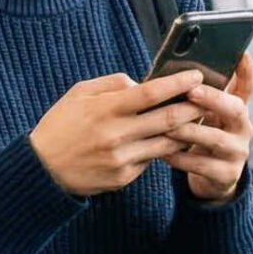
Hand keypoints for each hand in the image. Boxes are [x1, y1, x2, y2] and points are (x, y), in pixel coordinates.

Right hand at [31, 68, 211, 197]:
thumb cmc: (61, 125)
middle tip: (210, 98)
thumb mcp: (78, 93)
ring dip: (185, 131)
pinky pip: (151, 160)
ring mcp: (121, 159)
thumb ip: (112, 84)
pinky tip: (171, 140)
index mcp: (105, 109)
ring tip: (197, 119)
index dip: (178, 84)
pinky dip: (163, 149)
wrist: (42, 169)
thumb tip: (142, 83)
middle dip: (193, 108)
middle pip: (167, 120)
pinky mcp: (123, 178)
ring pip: (166, 143)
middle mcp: (116, 135)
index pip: (151, 93)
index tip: (197, 75)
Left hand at [167, 56, 252, 201]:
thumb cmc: (201, 137)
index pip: (248, 86)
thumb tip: (169, 71)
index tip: (241, 52)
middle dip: (213, 99)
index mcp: (237, 109)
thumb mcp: (205, 115)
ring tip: (168, 125)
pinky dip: (181, 158)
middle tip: (191, 91)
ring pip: (216, 139)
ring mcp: (237, 152)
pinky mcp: (226, 175)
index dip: (246, 70)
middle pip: (235, 109)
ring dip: (191, 131)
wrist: (211, 178)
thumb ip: (197, 97)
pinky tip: (164, 153)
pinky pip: (201, 165)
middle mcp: (243, 128)